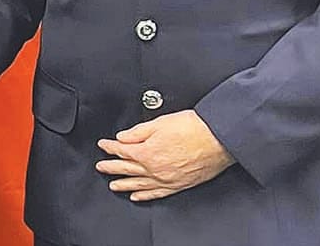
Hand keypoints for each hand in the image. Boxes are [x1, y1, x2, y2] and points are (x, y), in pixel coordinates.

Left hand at [95, 109, 234, 201]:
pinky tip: (138, 196)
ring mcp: (167, 179)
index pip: (122, 151)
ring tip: (114, 185)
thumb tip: (122, 137)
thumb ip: (137, 132)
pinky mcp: (180, 185)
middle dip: (111, 167)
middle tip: (101, 167)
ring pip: (140, 185)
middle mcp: (155, 169)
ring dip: (125, 185)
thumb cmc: (193, 128)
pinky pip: (157, 194)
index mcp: (147, 153)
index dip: (110, 147)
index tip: (103, 145)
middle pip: (127, 169)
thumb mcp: (159, 123)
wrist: (219, 139)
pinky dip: (145, 196)